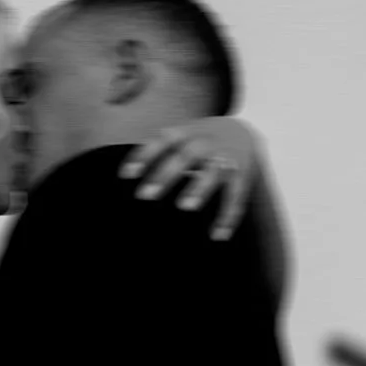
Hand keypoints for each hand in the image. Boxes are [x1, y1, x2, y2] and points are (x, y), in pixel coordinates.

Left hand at [119, 116, 261, 239]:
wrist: (242, 130)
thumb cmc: (197, 140)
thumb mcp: (179, 136)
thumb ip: (154, 151)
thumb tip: (123, 175)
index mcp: (186, 132)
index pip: (161, 141)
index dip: (143, 156)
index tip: (126, 175)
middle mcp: (206, 143)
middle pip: (185, 155)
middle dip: (165, 174)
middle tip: (144, 196)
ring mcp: (225, 158)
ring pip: (213, 173)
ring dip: (199, 189)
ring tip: (184, 207)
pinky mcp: (242, 175)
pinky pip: (236, 196)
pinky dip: (228, 216)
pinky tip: (218, 235)